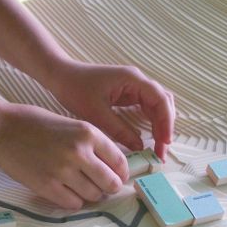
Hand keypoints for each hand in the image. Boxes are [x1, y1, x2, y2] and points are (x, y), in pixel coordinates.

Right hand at [0, 103, 126, 209]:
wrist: (0, 130)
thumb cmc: (33, 123)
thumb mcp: (70, 124)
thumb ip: (91, 143)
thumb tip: (110, 166)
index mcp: (88, 133)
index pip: (119, 161)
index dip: (121, 173)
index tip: (118, 177)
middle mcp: (79, 153)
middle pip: (110, 183)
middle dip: (109, 187)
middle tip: (102, 187)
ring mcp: (63, 171)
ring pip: (93, 195)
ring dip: (91, 195)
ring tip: (80, 187)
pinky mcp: (47, 187)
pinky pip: (73, 204)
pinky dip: (73, 201)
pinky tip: (66, 191)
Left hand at [48, 60, 174, 159]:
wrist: (61, 76)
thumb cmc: (76, 89)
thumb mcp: (96, 113)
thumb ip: (119, 130)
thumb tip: (139, 147)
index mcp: (132, 79)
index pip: (160, 99)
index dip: (166, 121)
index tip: (165, 141)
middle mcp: (137, 81)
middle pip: (163, 102)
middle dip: (165, 126)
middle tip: (161, 150)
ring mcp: (133, 87)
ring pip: (157, 105)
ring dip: (160, 125)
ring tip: (158, 147)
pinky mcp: (127, 94)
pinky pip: (146, 108)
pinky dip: (151, 122)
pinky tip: (149, 138)